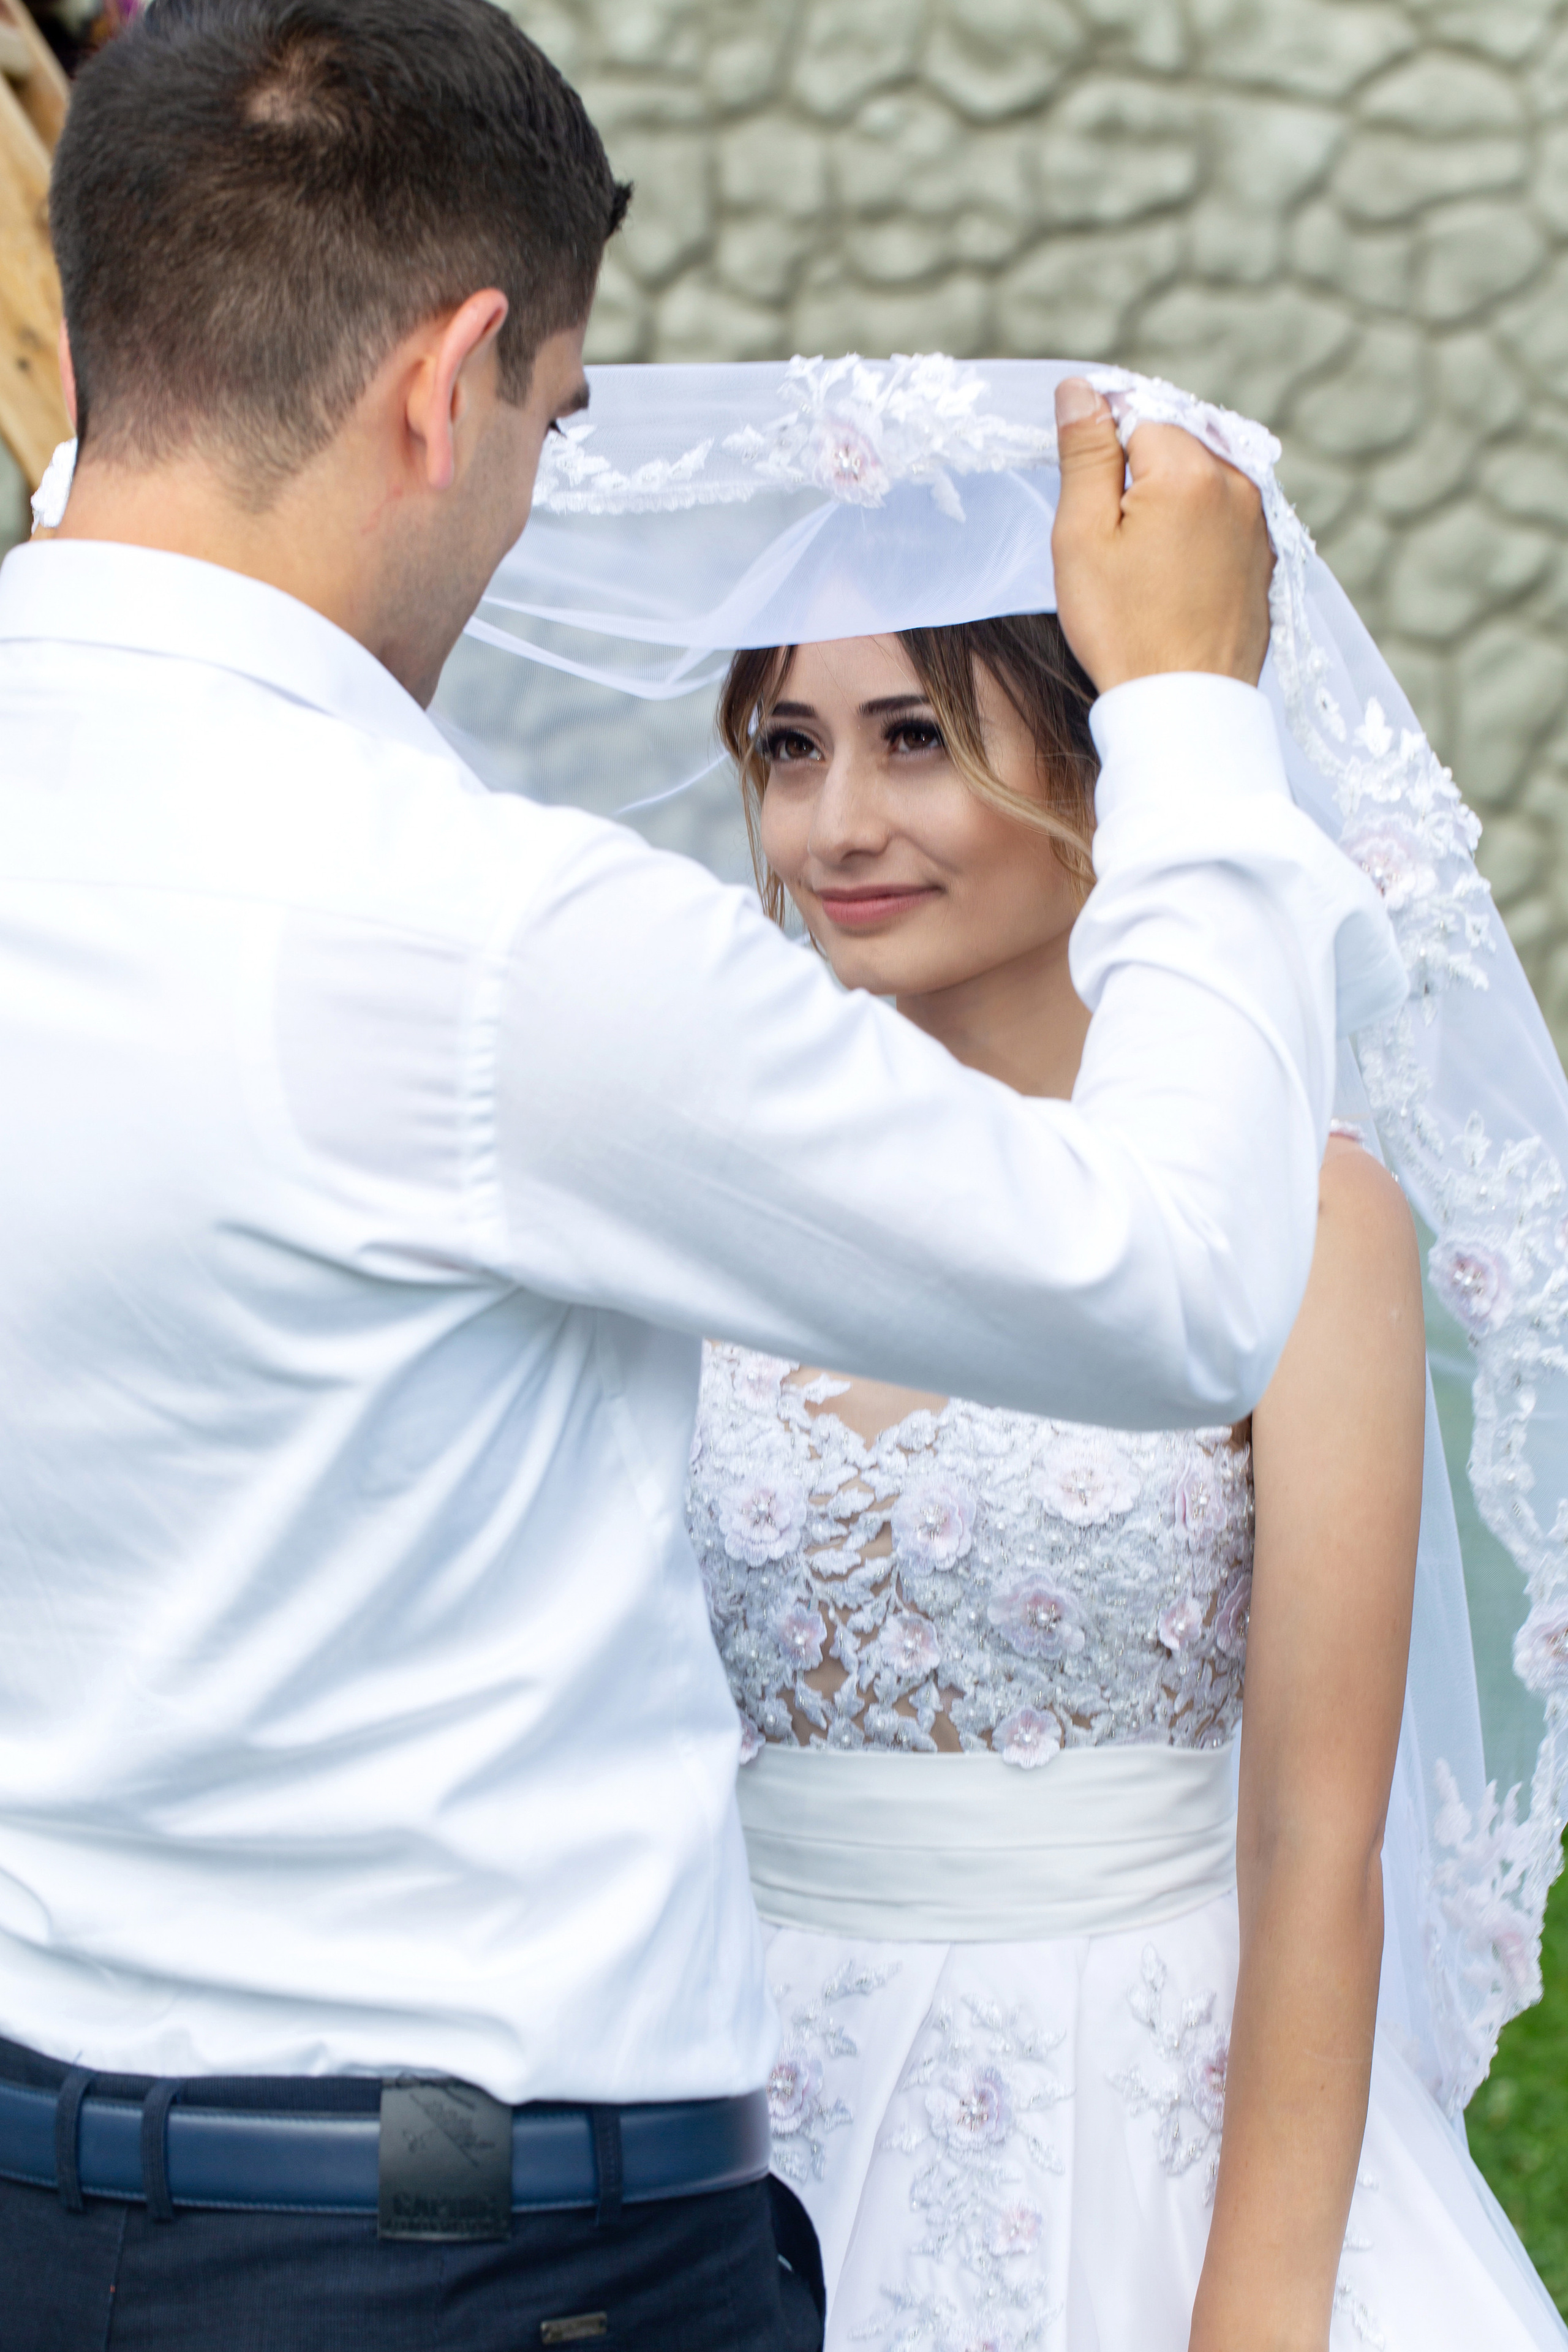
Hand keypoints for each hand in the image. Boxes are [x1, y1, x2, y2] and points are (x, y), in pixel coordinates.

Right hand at [1050, 378, 1274, 693]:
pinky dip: (1197, 527)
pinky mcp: (1266, 553)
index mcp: (1187, 469)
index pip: (1135, 416)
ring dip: (1170, 499)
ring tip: (1145, 560)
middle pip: (1174, 441)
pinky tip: (1174, 573)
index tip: (1091, 505)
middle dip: (1139, 473)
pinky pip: (1225, 513)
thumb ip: (1085, 452)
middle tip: (1116, 541)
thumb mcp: (1082, 536)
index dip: (1102, 455)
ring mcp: (1258, 518)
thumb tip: (1079, 388)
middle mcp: (1236, 481)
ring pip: (1201, 476)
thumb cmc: (1123, 629)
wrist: (1184, 705)